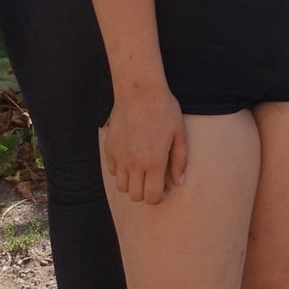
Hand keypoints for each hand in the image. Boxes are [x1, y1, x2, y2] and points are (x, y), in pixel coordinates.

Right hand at [101, 87, 188, 204]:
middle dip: (145, 192)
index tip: (163, 189)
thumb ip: (180, 161)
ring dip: (132, 183)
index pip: (151, 197)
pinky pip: (112, 171)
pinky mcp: (109, 149)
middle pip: (135, 196)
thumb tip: (179, 182)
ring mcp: (119, 157)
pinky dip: (121, 171)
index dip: (158, 197)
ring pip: (121, 187)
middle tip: (153, 180)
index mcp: (153, 161)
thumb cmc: (164, 110)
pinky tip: (131, 158)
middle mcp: (133, 163)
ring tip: (142, 170)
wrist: (139, 92)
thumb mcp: (179, 134)